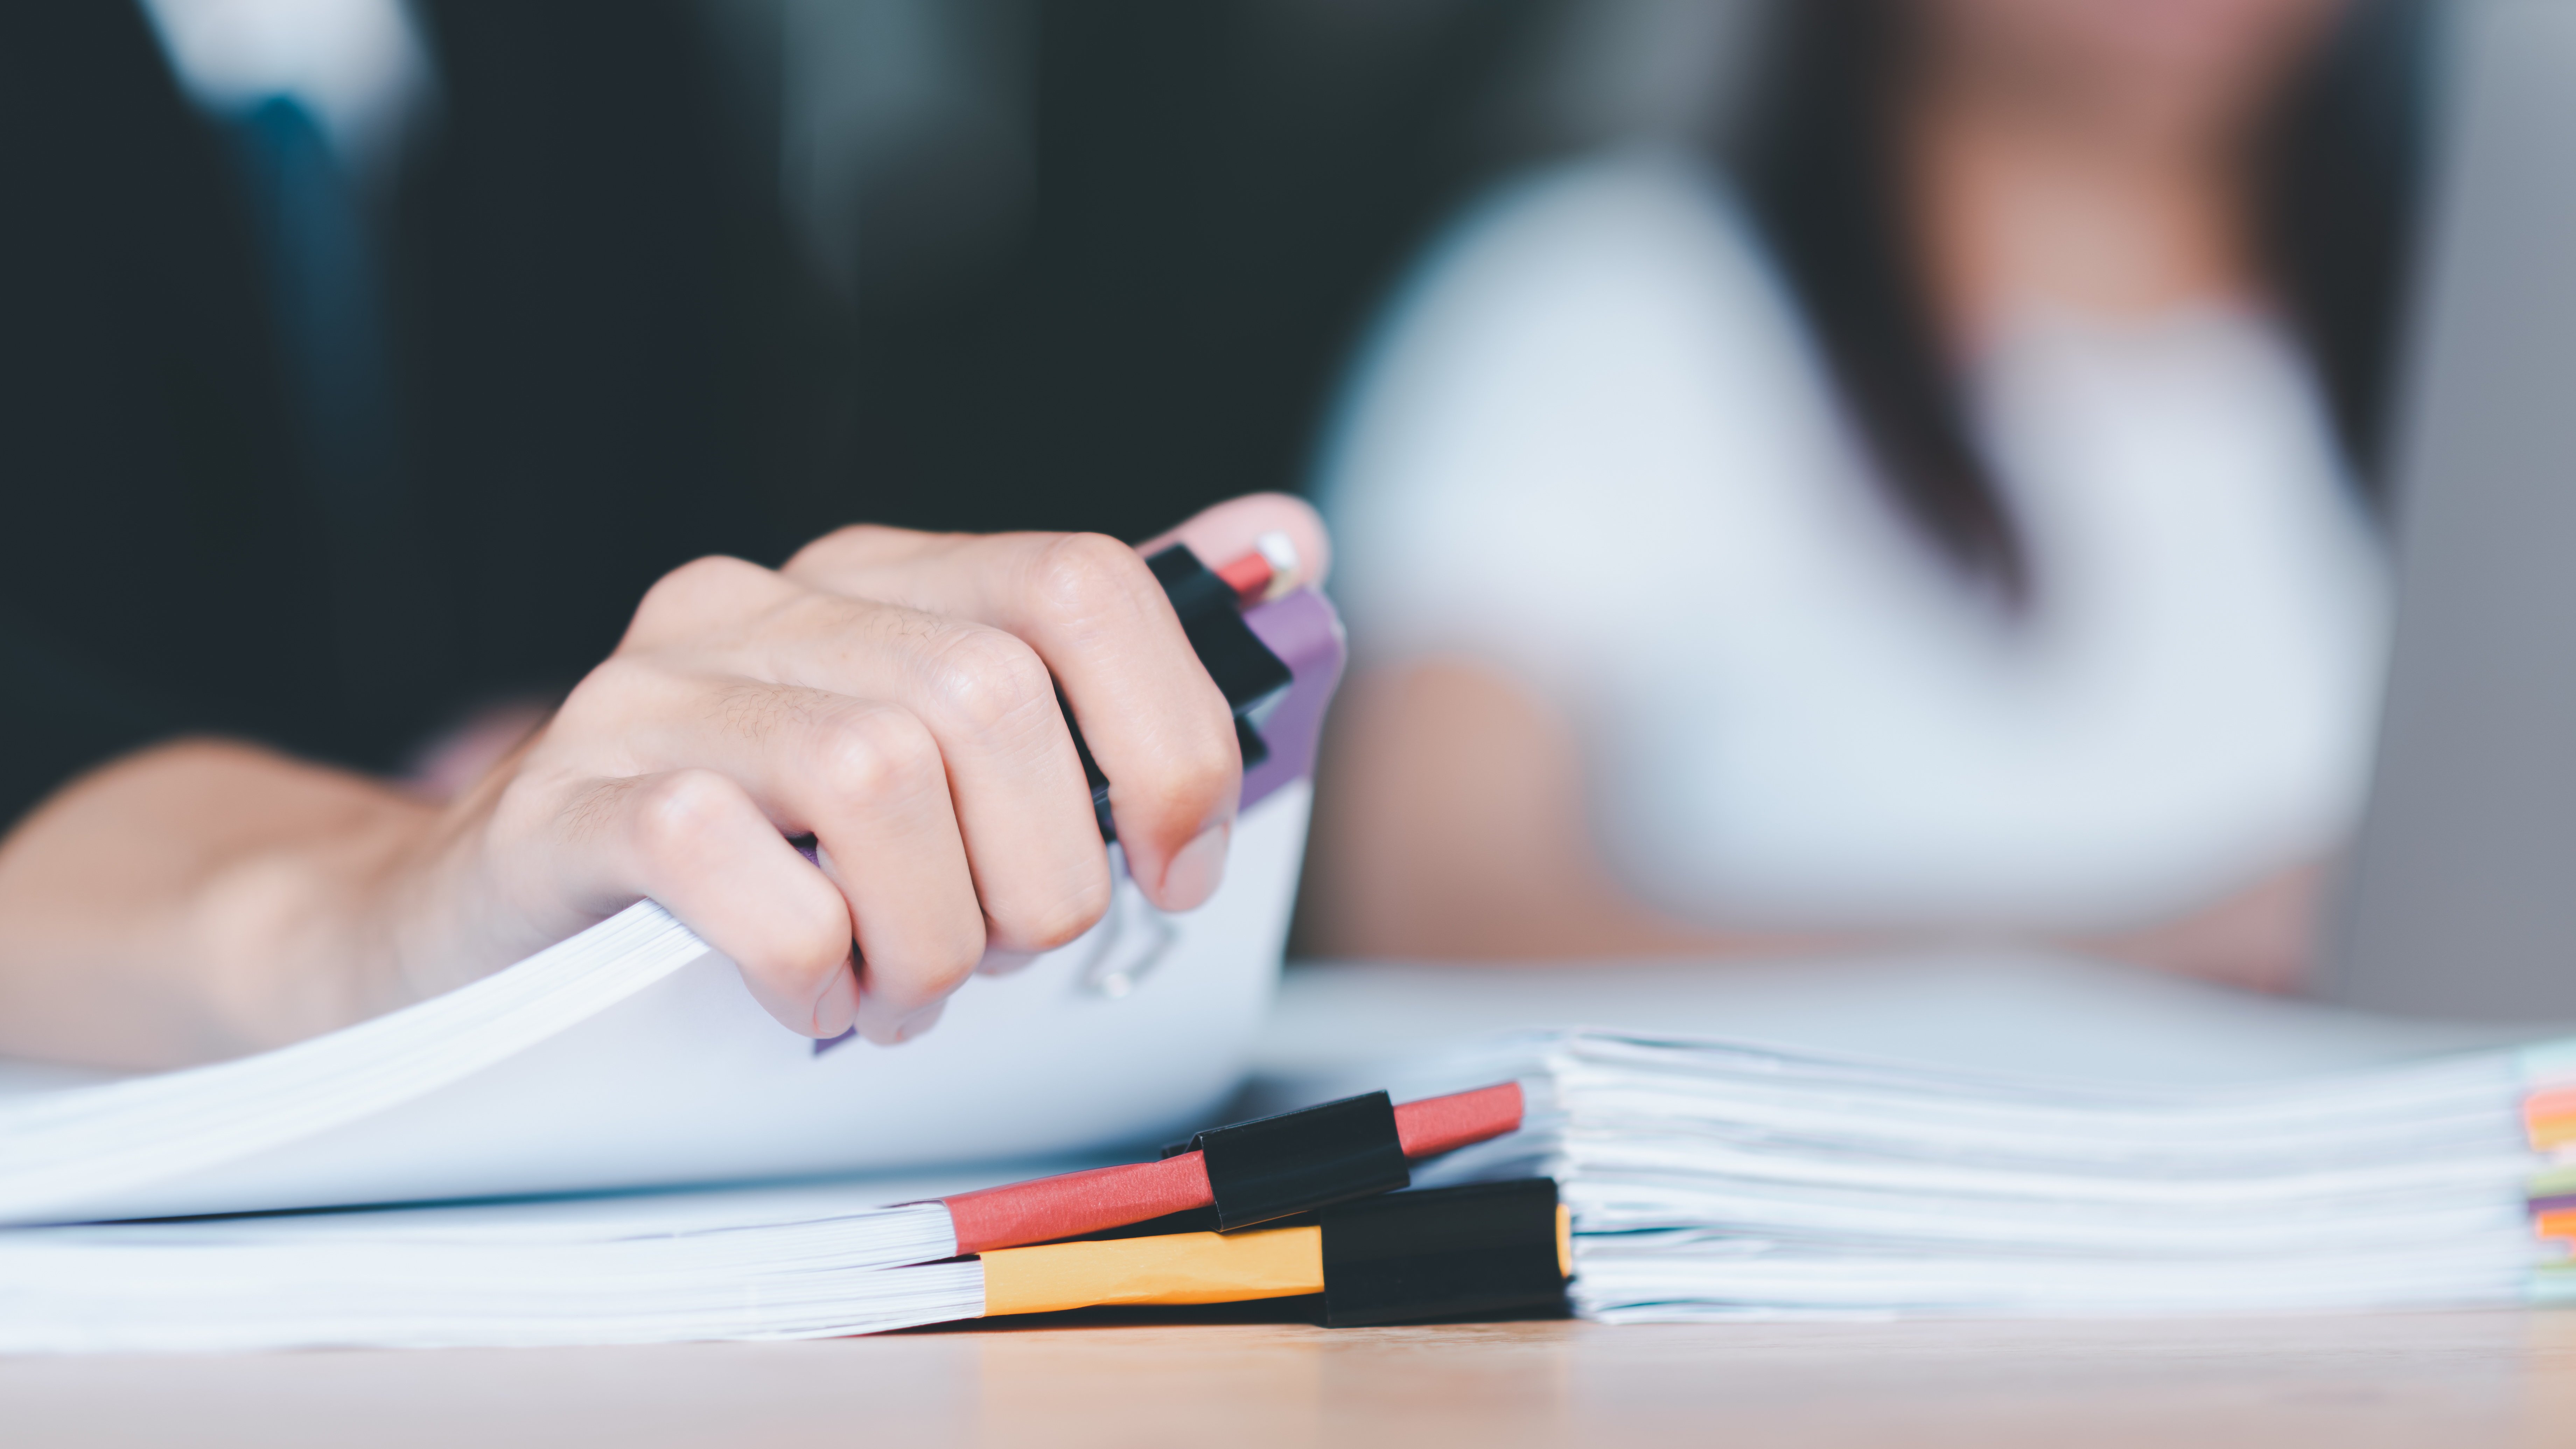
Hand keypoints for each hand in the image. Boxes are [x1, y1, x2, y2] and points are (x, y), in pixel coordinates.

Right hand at [412, 494, 1329, 1044]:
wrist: (471, 930)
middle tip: (1000, 953)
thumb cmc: (748, 864)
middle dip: (1041, 872)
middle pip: (990, 699)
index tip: (1172, 870)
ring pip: (874, 776)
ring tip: (902, 991)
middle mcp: (761, 607)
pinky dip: (803, 963)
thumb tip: (1287, 546)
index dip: (1167, 739)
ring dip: (929, 934)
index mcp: (873, 582)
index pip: (1081, 584)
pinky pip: (726, 860)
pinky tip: (807, 1000)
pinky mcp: (559, 805)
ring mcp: (648, 697)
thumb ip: (1097, 670)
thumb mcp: (934, 767)